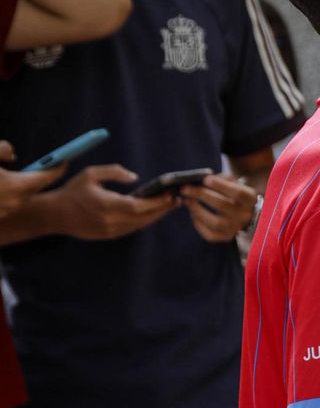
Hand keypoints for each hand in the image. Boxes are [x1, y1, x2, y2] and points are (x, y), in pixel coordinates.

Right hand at [0, 140, 64, 218]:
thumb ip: (3, 149)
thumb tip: (13, 155)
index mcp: (17, 186)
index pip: (46, 177)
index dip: (57, 168)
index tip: (63, 162)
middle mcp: (14, 203)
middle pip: (33, 188)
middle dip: (37, 178)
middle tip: (39, 167)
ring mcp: (3, 213)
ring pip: (18, 197)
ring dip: (17, 187)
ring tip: (8, 177)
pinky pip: (3, 204)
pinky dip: (3, 195)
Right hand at [50, 164, 177, 239]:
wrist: (54, 215)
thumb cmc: (73, 192)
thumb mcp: (90, 174)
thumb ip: (114, 172)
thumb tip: (135, 177)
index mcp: (106, 205)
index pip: (138, 206)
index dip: (157, 202)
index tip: (171, 195)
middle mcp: (110, 221)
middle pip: (144, 218)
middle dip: (162, 209)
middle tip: (176, 200)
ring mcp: (110, 231)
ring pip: (140, 225)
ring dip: (155, 216)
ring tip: (168, 206)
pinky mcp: (109, 236)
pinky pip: (132, 229)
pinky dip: (144, 221)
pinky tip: (152, 212)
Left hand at [181, 173, 257, 242]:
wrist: (245, 212)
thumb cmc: (234, 193)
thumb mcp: (235, 183)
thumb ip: (222, 179)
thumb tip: (201, 179)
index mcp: (250, 199)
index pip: (238, 193)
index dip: (221, 185)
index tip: (205, 179)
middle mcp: (245, 215)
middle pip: (223, 205)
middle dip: (201, 195)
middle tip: (185, 189)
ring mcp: (236, 228)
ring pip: (216, 222)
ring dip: (197, 210)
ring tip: (187, 201)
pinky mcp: (226, 237)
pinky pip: (210, 235)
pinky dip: (198, 224)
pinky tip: (194, 214)